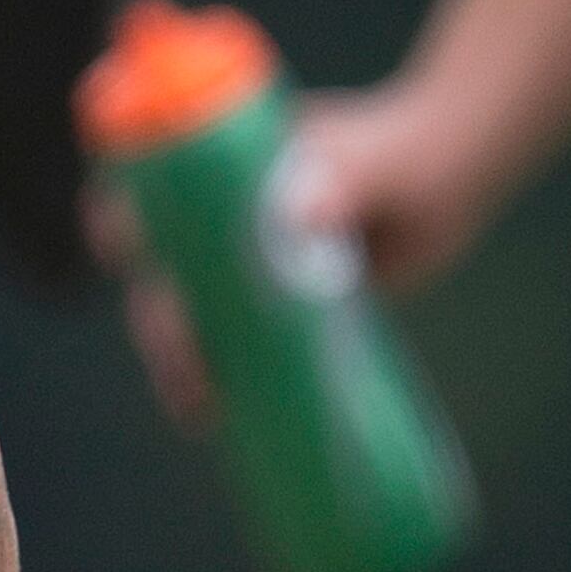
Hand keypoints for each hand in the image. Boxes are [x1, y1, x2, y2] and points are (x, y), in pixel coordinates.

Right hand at [87, 77, 500, 434]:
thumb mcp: (369, 163)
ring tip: (199, 413)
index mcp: (214, 167)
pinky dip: (226, 382)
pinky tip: (223, 422)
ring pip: (191, 316)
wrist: (454, 171)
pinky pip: (238, 344)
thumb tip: (296, 219)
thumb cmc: (403, 150)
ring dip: (181, 364)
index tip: (126, 255)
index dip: (116, 223)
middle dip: (159, 325)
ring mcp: (247, 263)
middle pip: (158, 272)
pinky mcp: (283, 304)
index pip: (138, 190)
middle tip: (188, 371)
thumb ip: (338, 179)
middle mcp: (217, 217)